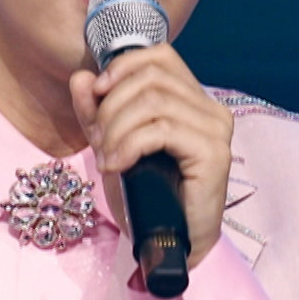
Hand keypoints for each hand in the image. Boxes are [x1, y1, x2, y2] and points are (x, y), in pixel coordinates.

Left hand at [69, 43, 233, 266]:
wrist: (167, 243)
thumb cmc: (145, 195)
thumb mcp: (111, 144)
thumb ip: (95, 110)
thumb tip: (82, 76)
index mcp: (193, 100)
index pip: (160, 56)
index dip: (122, 67)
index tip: (97, 94)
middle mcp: (211, 109)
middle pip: (151, 77)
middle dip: (112, 105)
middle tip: (98, 139)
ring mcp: (216, 130)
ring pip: (153, 102)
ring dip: (116, 128)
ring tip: (106, 157)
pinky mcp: (214, 153)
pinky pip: (161, 130)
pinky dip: (128, 145)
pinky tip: (116, 165)